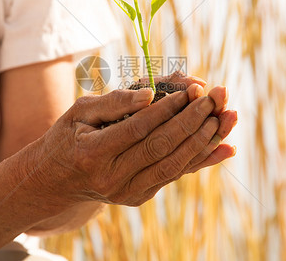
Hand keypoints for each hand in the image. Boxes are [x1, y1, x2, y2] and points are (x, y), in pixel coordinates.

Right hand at [19, 84, 235, 209]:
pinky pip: (175, 175)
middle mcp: (112, 178)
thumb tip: (150, 95)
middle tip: (216, 97)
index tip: (191, 89)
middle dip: (192, 120)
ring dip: (204, 139)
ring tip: (227, 116)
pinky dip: (202, 159)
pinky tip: (225, 145)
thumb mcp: (80, 111)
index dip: (167, 108)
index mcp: (92, 154)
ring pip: (174, 164)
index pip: (138, 128)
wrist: (58, 180)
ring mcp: (128, 192)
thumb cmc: (68, 136)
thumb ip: (114, 101)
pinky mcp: (140, 196)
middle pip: (161, 147)